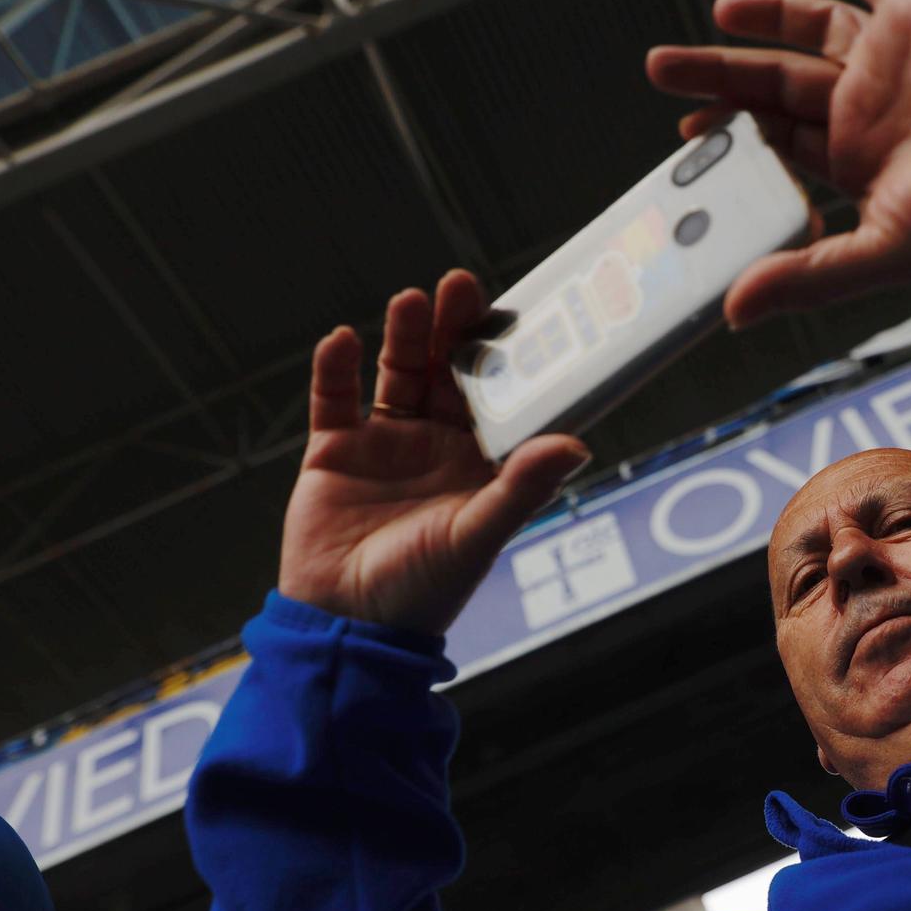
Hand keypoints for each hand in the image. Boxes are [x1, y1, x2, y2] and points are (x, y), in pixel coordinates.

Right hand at [278, 270, 590, 634]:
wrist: (347, 625)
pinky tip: (341, 340)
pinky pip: (334, 399)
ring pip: (397, 374)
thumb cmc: (424, 591)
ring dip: (404, 337)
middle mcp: (437, 446)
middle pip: (448, 373)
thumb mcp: (479, 535)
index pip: (500, 398)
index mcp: (481, 465)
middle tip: (462, 285)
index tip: (520, 314)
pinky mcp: (334, 452)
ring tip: (413, 301)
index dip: (508, 358)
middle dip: (455, 331)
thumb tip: (576, 444)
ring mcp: (385, 445)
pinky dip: (334, 369)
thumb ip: (522, 487)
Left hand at [646, 0, 910, 326]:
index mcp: (857, 166)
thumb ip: (804, 277)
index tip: (686, 139)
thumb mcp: (880, 254)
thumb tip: (733, 313)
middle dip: (721, 78)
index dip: (731, 140)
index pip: (778, 147)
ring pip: (810, 34)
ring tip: (715, 18)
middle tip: (664, 69)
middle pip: (778, 87)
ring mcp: (892, 63)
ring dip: (762, 22)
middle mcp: (869, 112)